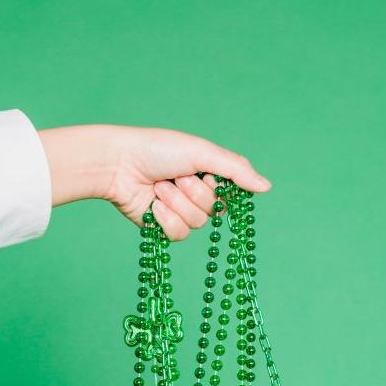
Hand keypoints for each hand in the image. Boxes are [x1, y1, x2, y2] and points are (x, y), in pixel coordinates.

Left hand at [37, 124, 271, 240]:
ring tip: (159, 187)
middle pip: (213, 211)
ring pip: (196, 224)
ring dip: (177, 203)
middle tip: (175, 177)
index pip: (229, 194)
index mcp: (206, 175)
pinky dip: (166, 219)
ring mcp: (178, 213)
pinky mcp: (162, 228)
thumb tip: (267, 187)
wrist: (118, 165)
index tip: (204, 175)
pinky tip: (153, 204)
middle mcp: (194, 195)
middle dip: (193, 193)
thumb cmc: (157, 150)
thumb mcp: (202, 153)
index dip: (217, 188)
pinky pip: (178, 235)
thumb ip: (236, 170)